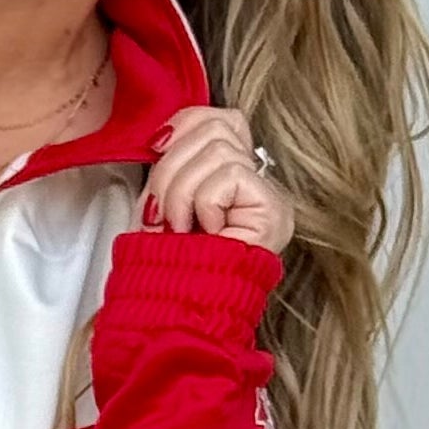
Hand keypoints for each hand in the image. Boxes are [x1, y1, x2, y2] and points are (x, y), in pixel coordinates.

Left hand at [145, 107, 291, 252]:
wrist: (181, 311)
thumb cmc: (169, 265)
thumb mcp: (159, 204)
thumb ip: (167, 166)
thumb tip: (161, 136)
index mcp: (227, 174)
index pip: (216, 118)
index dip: (184, 124)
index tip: (156, 147)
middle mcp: (254, 180)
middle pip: (214, 127)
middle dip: (171, 168)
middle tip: (162, 212)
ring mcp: (267, 193)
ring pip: (217, 150)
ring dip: (181, 192)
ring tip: (180, 227)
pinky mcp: (272, 206)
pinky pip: (227, 176)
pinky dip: (203, 204)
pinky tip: (206, 231)